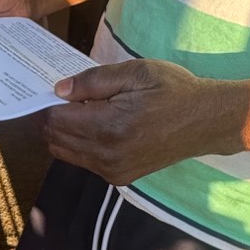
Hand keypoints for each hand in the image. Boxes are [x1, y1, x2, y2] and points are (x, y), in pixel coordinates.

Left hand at [40, 59, 246, 186]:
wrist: (206, 121)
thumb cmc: (174, 90)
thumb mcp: (135, 73)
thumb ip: (93, 81)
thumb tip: (59, 90)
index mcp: (109, 127)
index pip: (55, 119)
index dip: (44, 103)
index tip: (43, 88)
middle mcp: (106, 155)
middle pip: (55, 138)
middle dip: (48, 118)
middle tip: (55, 97)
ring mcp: (113, 170)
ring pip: (65, 153)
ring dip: (61, 132)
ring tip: (74, 109)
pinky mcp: (120, 177)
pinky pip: (84, 162)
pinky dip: (78, 144)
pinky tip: (92, 125)